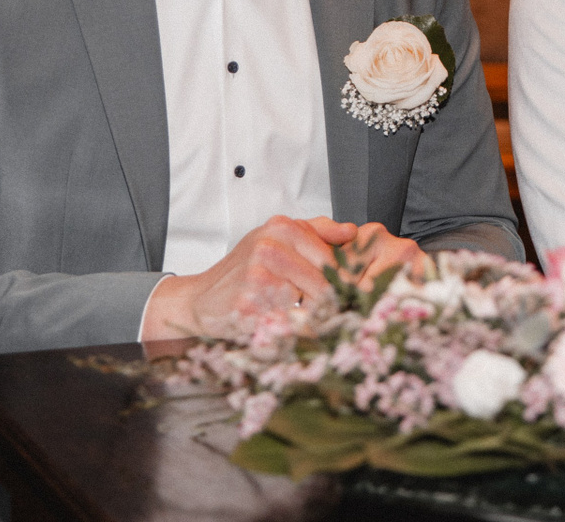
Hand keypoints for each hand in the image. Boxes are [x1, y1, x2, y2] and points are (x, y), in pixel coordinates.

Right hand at [141, 215, 414, 340]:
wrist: (198, 300)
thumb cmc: (241, 272)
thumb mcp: (274, 239)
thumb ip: (316, 230)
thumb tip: (353, 230)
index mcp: (282, 228)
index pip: (333, 257)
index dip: (351, 283)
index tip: (366, 300)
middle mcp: (270, 246)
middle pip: (327, 282)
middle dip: (339, 305)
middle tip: (352, 321)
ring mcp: (259, 275)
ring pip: (312, 305)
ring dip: (321, 322)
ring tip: (321, 329)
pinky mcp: (250, 305)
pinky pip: (290, 325)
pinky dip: (299, 335)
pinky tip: (295, 336)